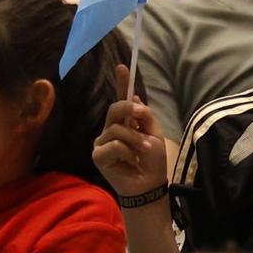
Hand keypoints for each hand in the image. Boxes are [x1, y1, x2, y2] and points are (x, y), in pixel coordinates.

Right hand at [91, 63, 167, 198]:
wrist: (150, 185)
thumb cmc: (152, 162)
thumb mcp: (154, 135)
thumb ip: (145, 117)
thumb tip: (134, 97)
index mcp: (124, 123)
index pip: (120, 101)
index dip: (122, 84)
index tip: (123, 67)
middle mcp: (110, 130)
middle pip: (114, 109)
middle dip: (128, 109)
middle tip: (141, 115)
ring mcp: (102, 142)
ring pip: (117, 129)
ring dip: (136, 140)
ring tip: (142, 153)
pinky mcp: (98, 155)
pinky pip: (114, 145)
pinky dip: (127, 152)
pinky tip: (129, 162)